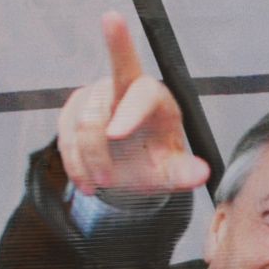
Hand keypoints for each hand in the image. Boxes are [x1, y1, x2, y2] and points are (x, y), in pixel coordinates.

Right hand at [57, 13, 209, 196]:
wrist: (128, 159)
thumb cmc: (154, 155)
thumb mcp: (171, 168)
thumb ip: (185, 171)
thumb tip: (202, 174)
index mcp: (152, 95)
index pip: (142, 91)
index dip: (129, 111)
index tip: (116, 134)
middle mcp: (119, 86)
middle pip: (100, 100)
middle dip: (96, 139)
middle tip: (106, 176)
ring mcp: (91, 97)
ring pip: (81, 128)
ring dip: (91, 163)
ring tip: (105, 183)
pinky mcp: (70, 112)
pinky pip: (66, 142)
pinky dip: (76, 167)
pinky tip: (87, 180)